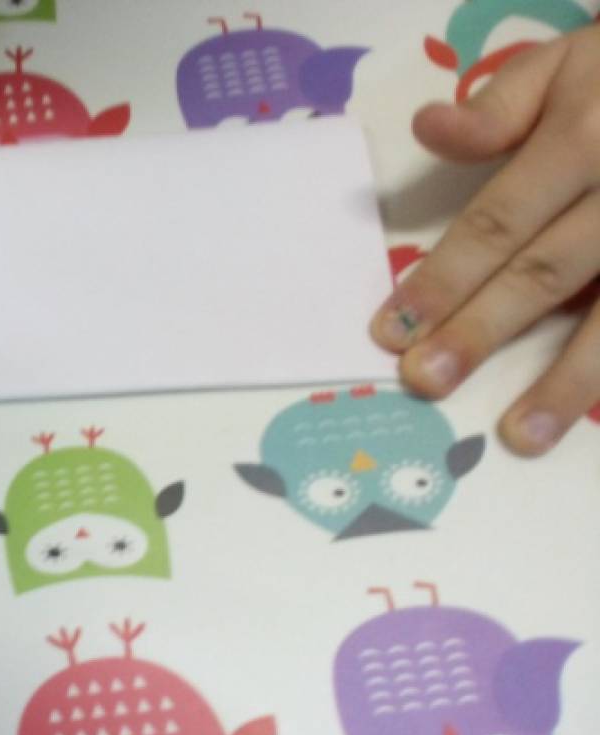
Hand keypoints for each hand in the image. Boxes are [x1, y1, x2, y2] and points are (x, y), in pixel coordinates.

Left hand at [371, 25, 599, 455]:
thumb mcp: (569, 62)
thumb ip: (500, 105)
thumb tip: (428, 129)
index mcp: (583, 138)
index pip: (498, 220)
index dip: (443, 277)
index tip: (391, 329)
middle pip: (547, 272)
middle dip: (482, 331)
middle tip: (426, 381)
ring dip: (569, 379)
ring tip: (522, 436)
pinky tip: (598, 421)